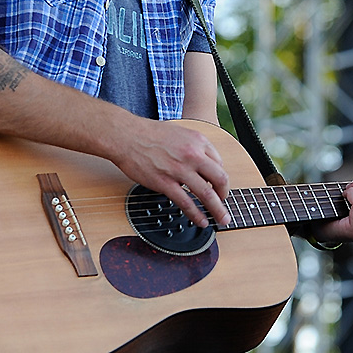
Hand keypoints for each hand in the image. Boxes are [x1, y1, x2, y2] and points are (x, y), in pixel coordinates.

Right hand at [110, 117, 230, 229]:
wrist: (127, 135)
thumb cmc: (150, 133)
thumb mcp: (180, 132)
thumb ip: (193, 146)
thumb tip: (202, 163)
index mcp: (198, 141)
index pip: (219, 163)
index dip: (220, 178)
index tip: (219, 186)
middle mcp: (193, 155)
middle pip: (220, 179)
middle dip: (225, 195)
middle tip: (226, 204)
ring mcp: (180, 170)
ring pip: (207, 194)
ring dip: (217, 210)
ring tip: (222, 219)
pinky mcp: (165, 183)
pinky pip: (186, 203)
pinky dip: (196, 214)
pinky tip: (200, 221)